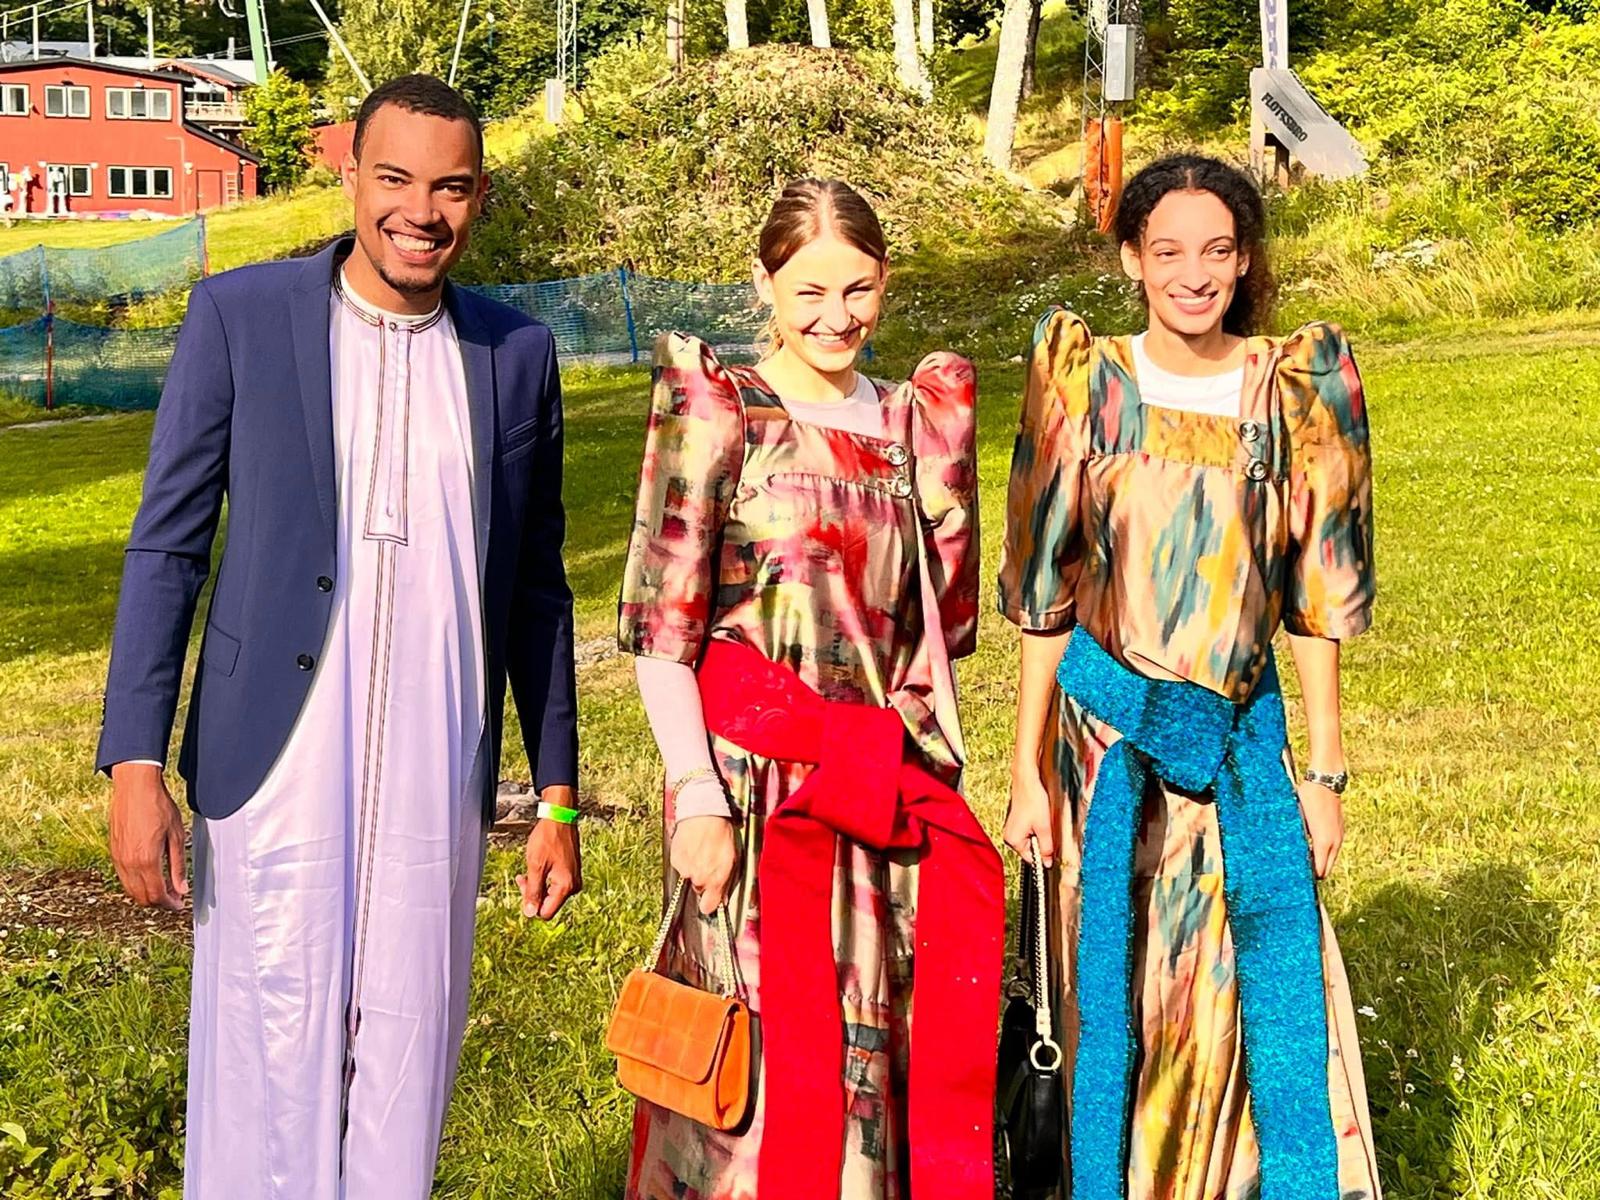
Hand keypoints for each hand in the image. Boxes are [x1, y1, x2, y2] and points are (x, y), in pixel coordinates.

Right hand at [108, 762, 188, 910]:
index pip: (156, 895)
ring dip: (146, 894)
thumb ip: (178, 865)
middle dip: (159, 902)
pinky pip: (123, 877)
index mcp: (146, 860)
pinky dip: (136, 883)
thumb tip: (181, 889)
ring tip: (164, 888)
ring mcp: (118, 858)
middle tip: (174, 898)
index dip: (169, 904)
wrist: (135, 788)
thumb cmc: (158, 807)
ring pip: (130, 889)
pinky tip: (150, 876)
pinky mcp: (113, 851)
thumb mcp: (177, 836)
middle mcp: (129, 863)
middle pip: (142, 897)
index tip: (179, 905)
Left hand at [517, 786, 581, 919]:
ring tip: (527, 872)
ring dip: (537, 886)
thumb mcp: (535, 866)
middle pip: (548, 904)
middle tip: (522, 878)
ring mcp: (573, 879)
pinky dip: (544, 879)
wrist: (560, 818)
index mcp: (566, 887)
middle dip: (533, 894)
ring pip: (550, 894)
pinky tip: (537, 868)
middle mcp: (573, 886)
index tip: (524, 887)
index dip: (531, 905)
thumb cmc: (548, 838)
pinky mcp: (571, 873)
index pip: (546, 913)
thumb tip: (530, 913)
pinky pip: (555, 885)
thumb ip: (532, 891)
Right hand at [670, 815, 739, 915]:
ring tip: (700, 851)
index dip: (710, 904)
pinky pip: (681, 867)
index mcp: (716, 878)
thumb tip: (722, 896)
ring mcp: (685, 869)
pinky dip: (685, 860)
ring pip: (690, 876)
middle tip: (709, 862)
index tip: (709, 903)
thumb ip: (727, 879)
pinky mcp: (675, 859)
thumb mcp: (732, 856)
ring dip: (694, 869)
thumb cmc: (721, 831)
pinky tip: (692, 848)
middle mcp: (699, 877)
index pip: (709, 905)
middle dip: (704, 879)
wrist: (703, 813)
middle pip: (699, 888)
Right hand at [1003, 762, 1054, 867]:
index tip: (1054, 853)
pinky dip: (1036, 828)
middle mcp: (1009, 836)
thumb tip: (1047, 862)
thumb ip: (1046, 848)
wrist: (1028, 781)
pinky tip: (1040, 817)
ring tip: (1044, 821)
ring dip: (1040, 834)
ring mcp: (1012, 828)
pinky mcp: (1016, 822)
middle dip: (1042, 843)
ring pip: (1031, 840)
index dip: (1043, 857)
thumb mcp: (1044, 828)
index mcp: (1013, 840)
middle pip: (1030, 849)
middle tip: (1049, 831)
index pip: (1031, 859)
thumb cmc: (1033, 801)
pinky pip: (1028, 831)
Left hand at [1298, 780, 1344, 878]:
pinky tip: (1313, 848)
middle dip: (1316, 873)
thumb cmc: (1308, 798)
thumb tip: (1292, 850)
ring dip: (1321, 862)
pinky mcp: (1340, 830)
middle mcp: (1334, 842)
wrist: (1325, 783)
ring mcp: (1339, 837)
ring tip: (1305, 860)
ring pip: (1332, 859)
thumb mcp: (1298, 817)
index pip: (1320, 870)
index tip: (1299, 877)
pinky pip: (1334, 849)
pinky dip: (1326, 853)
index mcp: (1323, 842)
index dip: (1310, 877)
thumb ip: (1298, 836)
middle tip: (1301, 872)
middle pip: (1327, 869)